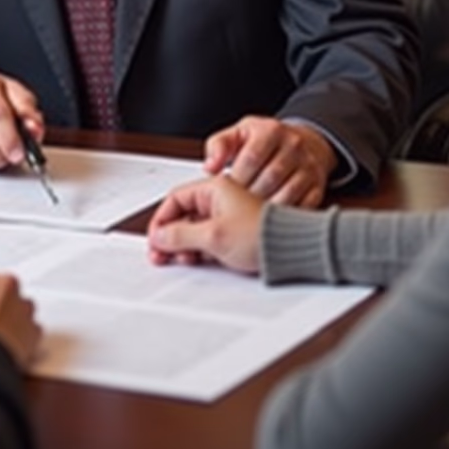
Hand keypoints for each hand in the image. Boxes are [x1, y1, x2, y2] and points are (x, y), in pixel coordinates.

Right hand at [147, 175, 262, 272]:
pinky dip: (199, 249)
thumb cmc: (262, 234)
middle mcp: (221, 199)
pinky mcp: (235, 232)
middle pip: (184, 214)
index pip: (176, 198)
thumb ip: (180, 235)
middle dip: (170, 235)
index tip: (156, 238)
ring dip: (184, 244)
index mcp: (215, 188)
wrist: (293, 249)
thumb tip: (161, 237)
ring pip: (196, 228)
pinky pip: (209, 238)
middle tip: (162, 254)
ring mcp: (228, 216)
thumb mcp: (213, 236)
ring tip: (181, 259)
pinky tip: (197, 260)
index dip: (162, 219)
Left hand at [203, 116, 334, 206]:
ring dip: (266, 209)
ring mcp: (309, 166)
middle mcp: (294, 146)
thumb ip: (219, 145)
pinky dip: (285, 217)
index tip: (224, 192)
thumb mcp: (238, 134)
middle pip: (270, 177)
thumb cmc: (262, 141)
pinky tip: (270, 221)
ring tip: (249, 218)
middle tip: (233, 209)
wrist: (299, 143)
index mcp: (271, 130)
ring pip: (288, 193)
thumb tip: (210, 166)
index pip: (252, 157)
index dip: (236, 178)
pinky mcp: (318, 185)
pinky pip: (303, 205)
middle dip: (249, 197)